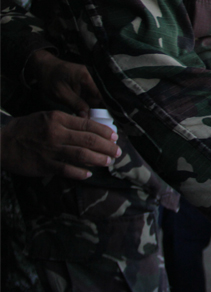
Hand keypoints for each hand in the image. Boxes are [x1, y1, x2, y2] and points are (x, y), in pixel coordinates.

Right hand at [0, 111, 119, 179]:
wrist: (0, 143)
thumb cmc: (24, 129)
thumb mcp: (45, 117)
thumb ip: (65, 121)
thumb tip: (89, 128)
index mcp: (57, 119)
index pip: (87, 124)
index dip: (104, 131)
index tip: (115, 136)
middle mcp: (56, 133)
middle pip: (88, 140)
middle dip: (107, 146)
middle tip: (118, 151)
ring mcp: (50, 150)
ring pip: (81, 155)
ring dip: (98, 159)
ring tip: (108, 161)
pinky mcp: (44, 165)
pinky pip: (67, 170)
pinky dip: (80, 172)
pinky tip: (89, 173)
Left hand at [25, 50, 101, 113]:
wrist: (44, 67)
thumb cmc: (50, 79)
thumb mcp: (61, 94)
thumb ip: (75, 104)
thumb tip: (87, 117)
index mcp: (87, 77)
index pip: (101, 94)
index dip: (105, 107)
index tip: (103, 119)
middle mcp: (91, 78)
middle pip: (100, 97)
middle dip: (98, 109)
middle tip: (93, 121)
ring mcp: (89, 81)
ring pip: (95, 98)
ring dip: (92, 107)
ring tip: (88, 118)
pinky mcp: (85, 84)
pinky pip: (90, 96)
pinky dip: (87, 104)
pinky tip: (83, 111)